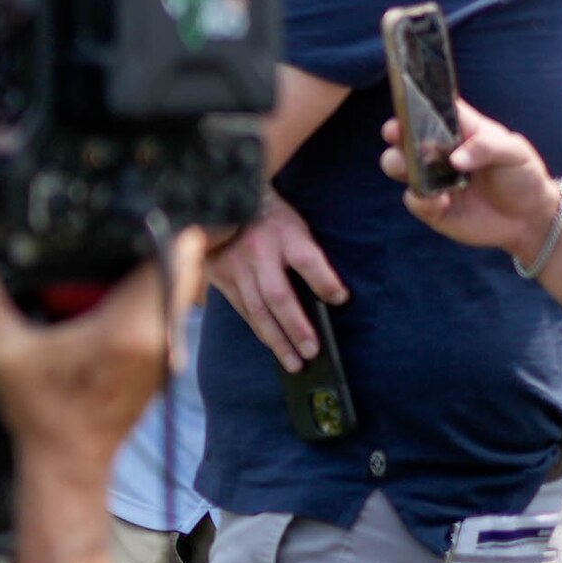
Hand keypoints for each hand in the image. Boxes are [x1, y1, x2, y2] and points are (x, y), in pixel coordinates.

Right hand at [0, 236, 203, 478]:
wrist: (70, 461)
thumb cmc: (44, 414)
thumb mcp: (2, 354)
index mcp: (130, 327)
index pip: (176, 255)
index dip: (168, 221)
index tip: (145, 205)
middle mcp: (162, 334)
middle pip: (185, 260)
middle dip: (160, 234)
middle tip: (127, 215)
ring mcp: (169, 347)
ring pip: (183, 282)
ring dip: (159, 260)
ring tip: (122, 246)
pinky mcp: (166, 356)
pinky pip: (173, 305)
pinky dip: (154, 287)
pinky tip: (118, 287)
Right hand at [212, 194, 344, 370]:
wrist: (220, 200)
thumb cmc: (270, 218)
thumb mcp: (294, 225)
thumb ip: (307, 254)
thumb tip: (328, 295)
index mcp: (284, 233)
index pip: (307, 260)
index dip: (325, 282)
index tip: (341, 299)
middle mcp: (259, 252)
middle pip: (279, 295)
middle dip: (296, 327)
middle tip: (313, 352)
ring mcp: (237, 266)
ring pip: (258, 310)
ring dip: (277, 339)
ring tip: (294, 362)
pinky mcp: (221, 276)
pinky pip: (242, 309)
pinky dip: (259, 329)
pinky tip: (272, 345)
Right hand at [394, 101, 559, 261]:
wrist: (530, 219)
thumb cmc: (523, 176)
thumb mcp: (515, 152)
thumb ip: (487, 147)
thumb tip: (455, 159)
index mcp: (460, 130)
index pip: (433, 110)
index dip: (415, 104)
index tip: (406, 105)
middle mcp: (440, 151)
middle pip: (405, 136)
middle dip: (395, 133)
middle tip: (397, 134)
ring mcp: (433, 179)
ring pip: (398, 165)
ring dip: (399, 165)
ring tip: (418, 171)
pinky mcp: (432, 207)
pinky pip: (413, 199)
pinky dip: (421, 199)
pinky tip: (442, 203)